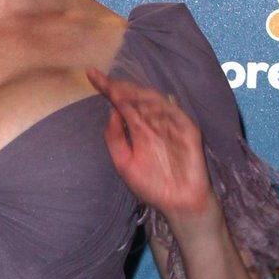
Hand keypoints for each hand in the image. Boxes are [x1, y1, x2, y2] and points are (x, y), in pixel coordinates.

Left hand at [85, 69, 221, 233]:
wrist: (177, 204)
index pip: (122, 104)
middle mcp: (153, 123)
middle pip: (136, 98)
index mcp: (138, 129)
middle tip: (105, 81)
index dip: (107, 88)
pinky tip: (144, 103)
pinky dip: (160, 107)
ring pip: (153, 102)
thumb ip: (115, 140)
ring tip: (120, 89)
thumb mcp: (124, 164)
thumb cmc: (153, 186)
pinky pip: (174, 114)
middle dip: (120, 88)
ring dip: (137, 94)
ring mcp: (171, 125)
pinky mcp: (187, 131)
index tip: (91, 74)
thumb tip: (111, 112)